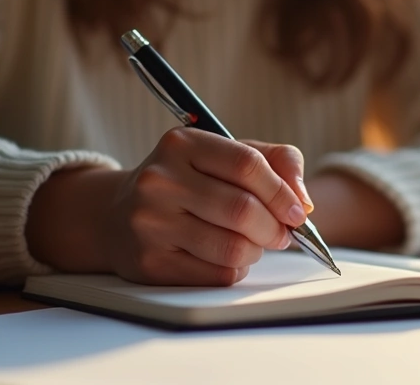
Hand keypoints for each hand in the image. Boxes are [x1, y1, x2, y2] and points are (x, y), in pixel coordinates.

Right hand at [100, 128, 310, 285]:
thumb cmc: (186, 182)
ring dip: (256, 250)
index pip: (247, 165)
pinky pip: (216, 274)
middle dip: (275, 228)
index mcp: (182, 144)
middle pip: (242, 210)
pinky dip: (235, 268)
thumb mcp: (224, 155)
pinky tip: (227, 257)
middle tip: (282, 234)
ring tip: (253, 243)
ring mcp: (150, 223)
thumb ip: (273, 161)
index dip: (282, 192)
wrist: (117, 214)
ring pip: (232, 247)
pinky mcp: (149, 262)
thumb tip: (302, 200)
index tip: (298, 211)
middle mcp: (160, 180)